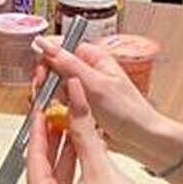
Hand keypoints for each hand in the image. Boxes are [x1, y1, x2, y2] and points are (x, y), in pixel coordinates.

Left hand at [25, 78, 162, 183]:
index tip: (42, 110)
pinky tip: (83, 154)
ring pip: (55, 180)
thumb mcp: (100, 167)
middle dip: (53, 140)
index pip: (34, 156)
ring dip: (65, 155)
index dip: (39, 129)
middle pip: (43, 169)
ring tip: (73, 128)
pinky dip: (73, 173)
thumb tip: (75, 102)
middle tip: (59, 115)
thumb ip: (84, 131)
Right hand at [33, 37, 179, 164]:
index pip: (61, 49)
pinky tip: (62, 116)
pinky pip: (64, 102)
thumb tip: (44, 44)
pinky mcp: (84, 105)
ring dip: (53, 97)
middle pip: (56, 67)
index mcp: (94, 57)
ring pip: (57, 86)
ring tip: (59, 108)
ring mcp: (86, 88)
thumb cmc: (127, 111)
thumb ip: (67, 64)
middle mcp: (89, 70)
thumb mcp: (94, 84)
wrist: (141, 138)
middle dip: (48, 81)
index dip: (47, 61)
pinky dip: (60, 108)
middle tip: (46, 95)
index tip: (41, 75)